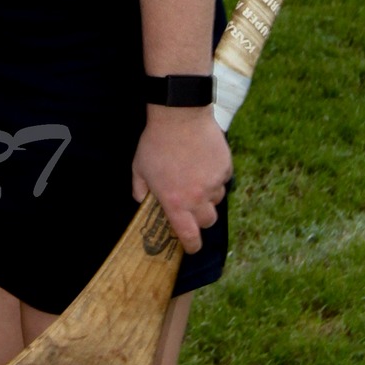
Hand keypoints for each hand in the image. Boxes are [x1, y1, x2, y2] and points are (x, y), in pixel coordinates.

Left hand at [131, 108, 232, 254]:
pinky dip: (215, 177)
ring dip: (207, 195)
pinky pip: (223, 180)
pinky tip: (203, 162)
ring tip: (194, 177)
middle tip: (191, 206)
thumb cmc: (155, 143)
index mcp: (176, 203)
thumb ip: (140, 190)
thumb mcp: (139, 169)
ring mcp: (214, 183)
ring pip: (216, 200)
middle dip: (200, 219)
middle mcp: (198, 198)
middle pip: (207, 222)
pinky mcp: (225, 168)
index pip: (189, 236)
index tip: (191, 247)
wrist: (179, 117)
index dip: (191, 246)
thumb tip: (142, 202)